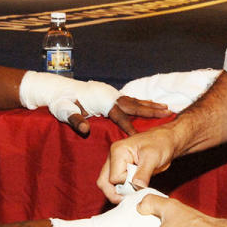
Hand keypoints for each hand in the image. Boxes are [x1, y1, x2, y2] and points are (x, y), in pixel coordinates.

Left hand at [20, 71, 169, 136]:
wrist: (58, 88)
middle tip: (168, 112)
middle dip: (152, 110)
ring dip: (151, 105)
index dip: (132, 128)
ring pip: (136, 100)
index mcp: (103, 103)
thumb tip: (86, 130)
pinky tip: (150, 104)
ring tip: (166, 108)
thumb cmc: (62, 101)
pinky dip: (142, 102)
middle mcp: (111, 97)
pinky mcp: (111, 95)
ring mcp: (112, 95)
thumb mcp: (66, 111)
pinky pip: (131, 99)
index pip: (121, 118)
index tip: (144, 138)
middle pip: (135, 105)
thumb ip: (76, 120)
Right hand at [97, 125, 178, 203]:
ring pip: (107, 184)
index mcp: (118, 151)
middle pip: (104, 182)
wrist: (166, 142)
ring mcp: (116, 164)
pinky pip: (115, 184)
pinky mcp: (121, 170)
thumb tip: (136, 187)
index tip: (140, 184)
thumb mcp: (153, 157)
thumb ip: (143, 173)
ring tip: (132, 196)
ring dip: (118, 193)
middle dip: (114, 194)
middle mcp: (113, 158)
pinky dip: (122, 191)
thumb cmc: (160, 144)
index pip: (114, 177)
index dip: (126, 184)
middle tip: (129, 200)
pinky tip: (133, 193)